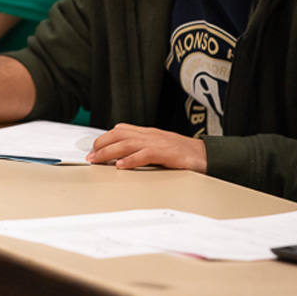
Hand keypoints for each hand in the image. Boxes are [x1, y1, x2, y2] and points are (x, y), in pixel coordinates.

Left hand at [87, 123, 207, 171]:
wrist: (206, 155)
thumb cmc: (182, 153)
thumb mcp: (158, 147)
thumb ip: (142, 149)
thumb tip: (120, 157)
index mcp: (148, 133)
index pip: (120, 130)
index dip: (104, 138)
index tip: (93, 149)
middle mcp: (150, 135)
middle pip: (120, 134)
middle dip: (102, 144)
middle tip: (90, 157)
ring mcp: (158, 143)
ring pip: (128, 143)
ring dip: (110, 152)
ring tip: (98, 160)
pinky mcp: (167, 153)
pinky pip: (146, 154)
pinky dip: (131, 160)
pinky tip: (121, 166)